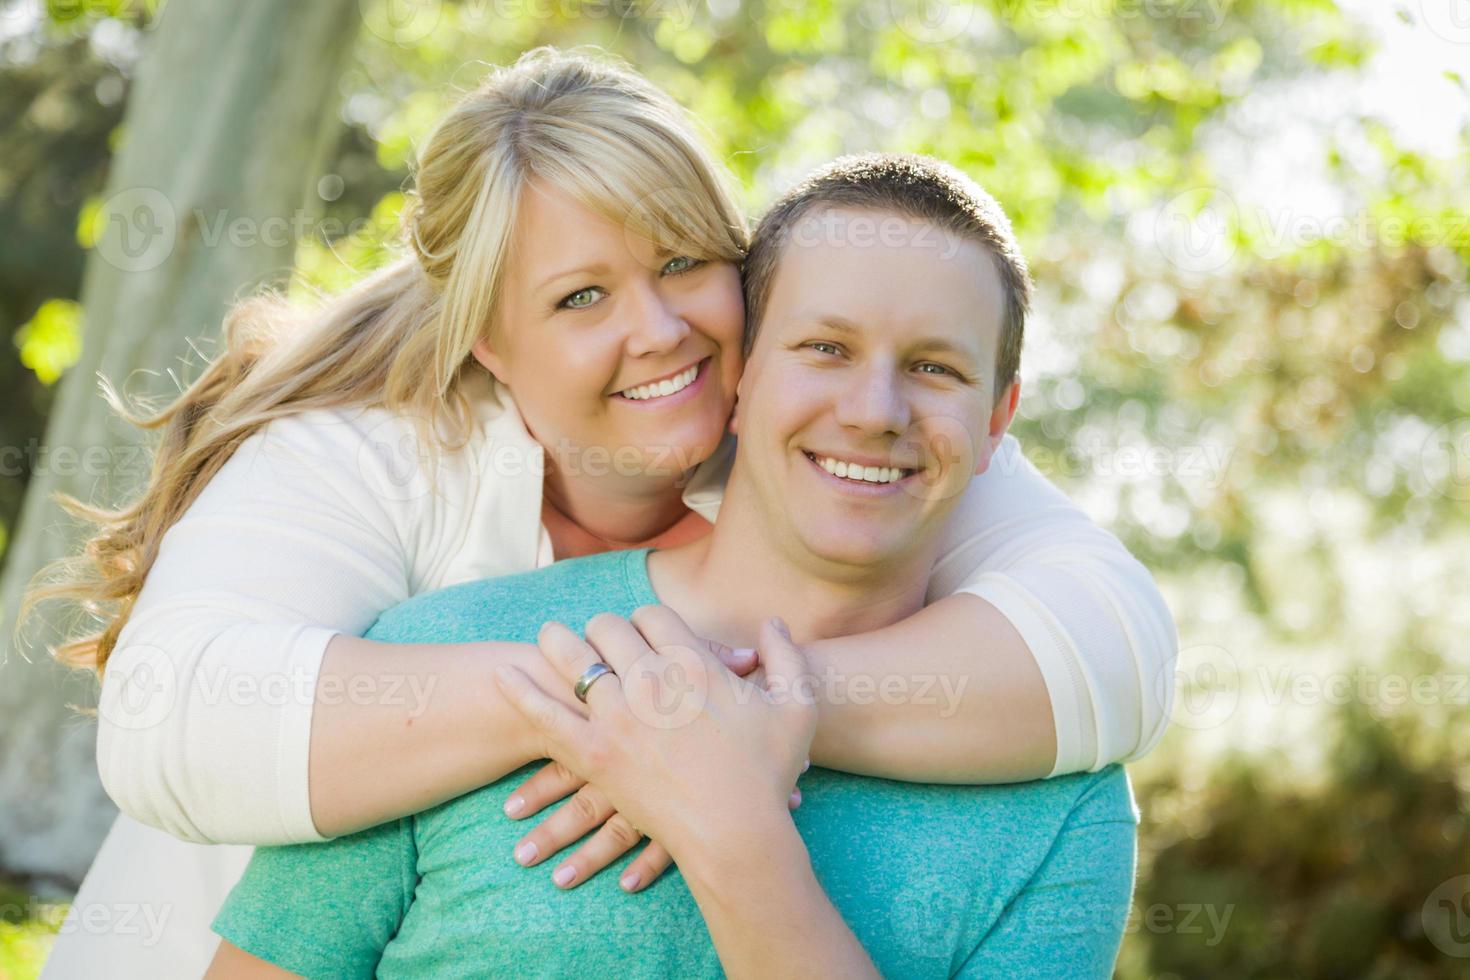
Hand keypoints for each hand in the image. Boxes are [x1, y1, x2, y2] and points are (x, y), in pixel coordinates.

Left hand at [495, 608, 816, 870]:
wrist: (737, 834)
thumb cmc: (769, 773)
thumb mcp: (796, 706)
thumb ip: (787, 656)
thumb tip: (772, 623)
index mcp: (693, 663)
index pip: (654, 615)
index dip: (648, 619)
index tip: (648, 629)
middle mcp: (651, 682)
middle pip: (610, 629)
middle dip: (605, 626)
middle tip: (599, 631)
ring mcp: (618, 718)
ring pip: (574, 660)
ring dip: (558, 641)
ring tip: (546, 634)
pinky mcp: (595, 756)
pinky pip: (546, 716)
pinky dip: (521, 692)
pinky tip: (502, 673)